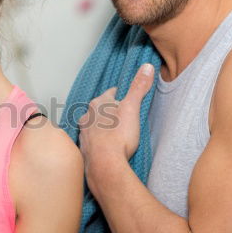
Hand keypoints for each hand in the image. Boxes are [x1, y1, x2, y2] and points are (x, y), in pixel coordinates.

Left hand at [78, 63, 153, 188]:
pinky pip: (91, 141)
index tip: (125, 96)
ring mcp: (84, 134)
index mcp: (98, 104)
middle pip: (99, 109)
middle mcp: (87, 117)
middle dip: (109, 110)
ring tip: (112, 130)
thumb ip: (138, 87)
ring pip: (93, 125)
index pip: (110, 94)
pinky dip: (98, 141)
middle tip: (120, 113)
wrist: (105, 165)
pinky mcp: (84, 149)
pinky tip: (104, 146)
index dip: (120, 94)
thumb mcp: (132, 108)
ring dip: (101, 126)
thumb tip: (147, 67)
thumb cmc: (118, 136)